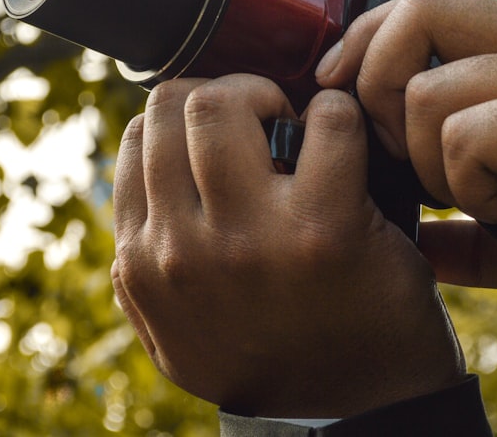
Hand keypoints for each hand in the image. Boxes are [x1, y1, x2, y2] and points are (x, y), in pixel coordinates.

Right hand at [110, 75, 465, 416]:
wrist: (357, 413)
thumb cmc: (276, 361)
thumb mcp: (179, 334)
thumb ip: (149, 271)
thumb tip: (141, 197)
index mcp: (142, 264)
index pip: (139, 136)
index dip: (188, 115)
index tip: (230, 130)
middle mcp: (181, 249)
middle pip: (175, 103)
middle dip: (226, 92)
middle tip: (268, 117)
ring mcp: (250, 237)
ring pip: (226, 100)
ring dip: (272, 94)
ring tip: (301, 126)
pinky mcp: (324, 227)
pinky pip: (326, 121)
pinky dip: (340, 116)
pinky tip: (348, 141)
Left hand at [316, 0, 496, 284]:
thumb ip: (467, 224)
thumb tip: (417, 245)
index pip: (421, 4)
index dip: (364, 44)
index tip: (340, 94)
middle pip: (418, 11)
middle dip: (377, 86)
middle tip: (409, 158)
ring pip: (428, 93)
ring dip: (437, 167)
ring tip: (491, 198)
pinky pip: (467, 139)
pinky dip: (474, 191)